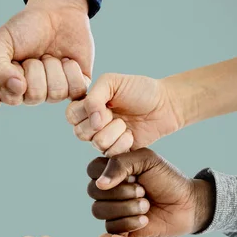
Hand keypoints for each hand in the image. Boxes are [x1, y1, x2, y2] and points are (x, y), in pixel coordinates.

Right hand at [0, 0, 92, 105]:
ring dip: (54, 67)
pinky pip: (76, 90)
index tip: (17, 59)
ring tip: (51, 55)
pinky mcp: (76, 87)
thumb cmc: (25, 27)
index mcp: (10, 87)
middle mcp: (32, 94)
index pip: (12, 98)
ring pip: (56, 93)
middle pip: (35, 96)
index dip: (16, 76)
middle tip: (37, 55)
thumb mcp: (1, 41)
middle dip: (37, 68)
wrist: (57, 12)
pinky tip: (67, 60)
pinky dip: (72, 70)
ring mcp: (54, 92)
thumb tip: (16, 89)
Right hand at [66, 74, 183, 151]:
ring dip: (114, 132)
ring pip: (96, 143)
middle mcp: (92, 123)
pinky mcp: (116, 152)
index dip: (85, 112)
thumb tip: (92, 122)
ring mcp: (103, 139)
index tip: (104, 105)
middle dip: (101, 123)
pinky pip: (110, 153)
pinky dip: (123, 143)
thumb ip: (94, 97)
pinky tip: (131, 135)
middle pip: (80, 132)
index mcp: (88, 105)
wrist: (165, 105)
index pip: (71, 115)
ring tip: (125, 124)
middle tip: (115, 114)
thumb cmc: (139, 90)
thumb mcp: (112, 82)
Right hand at [87, 149, 214, 236]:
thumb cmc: (167, 179)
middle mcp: (109, 189)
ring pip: (99, 210)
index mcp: (112, 169)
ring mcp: (112, 209)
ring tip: (146, 205)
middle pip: (93, 191)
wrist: (187, 205)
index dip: (108, 174)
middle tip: (143, 191)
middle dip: (121, 192)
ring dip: (126, 208)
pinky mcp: (119, 227)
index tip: (132, 174)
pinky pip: (110, 228)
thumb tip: (100, 184)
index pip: (92, 169)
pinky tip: (145, 220)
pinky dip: (129, 223)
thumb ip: (120, 164)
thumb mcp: (147, 160)